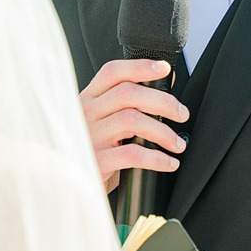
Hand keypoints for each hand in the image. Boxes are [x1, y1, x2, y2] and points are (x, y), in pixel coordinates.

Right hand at [79, 57, 188, 191]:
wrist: (69, 184)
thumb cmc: (93, 148)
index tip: (164, 69)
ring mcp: (90, 136)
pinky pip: (133, 154)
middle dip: (163, 101)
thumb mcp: (105, 120)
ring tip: (177, 143)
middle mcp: (86, 113)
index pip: (112, 73)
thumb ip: (130, 100)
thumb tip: (165, 77)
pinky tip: (168, 162)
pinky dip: (157, 158)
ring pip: (132, 120)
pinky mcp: (97, 160)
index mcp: (89, 99)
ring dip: (163, 132)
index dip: (140, 66)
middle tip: (181, 114)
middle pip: (127, 93)